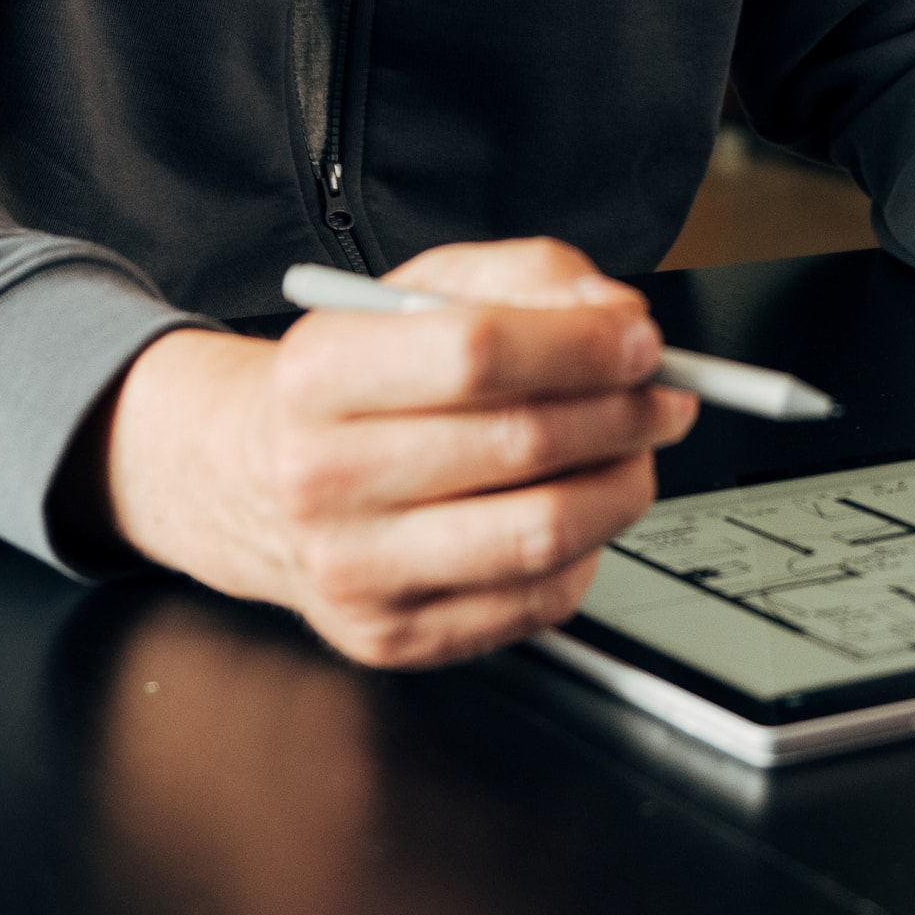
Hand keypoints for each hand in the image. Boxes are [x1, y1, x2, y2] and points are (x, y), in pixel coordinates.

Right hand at [103, 237, 698, 668]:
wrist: (252, 482)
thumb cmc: (348, 383)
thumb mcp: (417, 290)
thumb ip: (527, 278)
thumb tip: (617, 319)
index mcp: (319, 374)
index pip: (476, 354)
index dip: (580, 345)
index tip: (639, 340)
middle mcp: (323, 479)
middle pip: (520, 445)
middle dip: (623, 413)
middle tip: (662, 394)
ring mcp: (357, 570)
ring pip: (543, 533)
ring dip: (622, 484)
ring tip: (634, 449)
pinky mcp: (396, 635)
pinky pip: (538, 599)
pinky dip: (587, 548)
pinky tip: (577, 507)